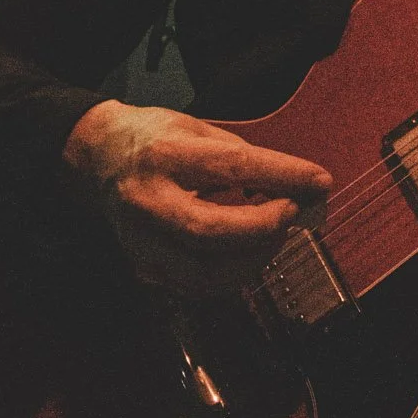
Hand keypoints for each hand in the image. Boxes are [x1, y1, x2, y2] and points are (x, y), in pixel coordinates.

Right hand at [64, 100, 331, 296]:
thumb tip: (302, 187)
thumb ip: (247, 160)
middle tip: (291, 212)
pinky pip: (196, 286)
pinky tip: (248, 252)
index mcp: (164, 155)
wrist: (97, 158)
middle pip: (210, 231)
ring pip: (203, 272)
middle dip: (263, 227)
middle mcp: (147, 201)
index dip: (283, 177)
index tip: (319, 181)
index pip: (232, 168)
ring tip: (274, 234)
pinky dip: (232, 275)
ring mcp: (141, 240)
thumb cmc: (157, 139)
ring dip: (252, 259)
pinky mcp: (143, 266)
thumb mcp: (199, 130)